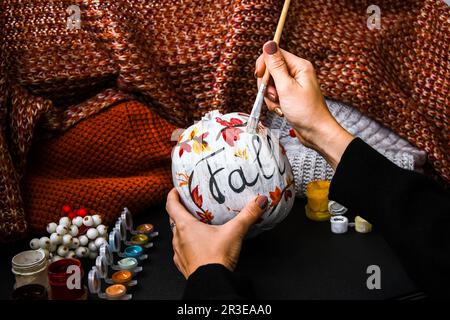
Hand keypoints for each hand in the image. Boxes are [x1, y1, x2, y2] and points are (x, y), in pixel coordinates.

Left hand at [166, 188, 267, 277]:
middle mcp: (178, 238)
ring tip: (196, 225)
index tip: (177, 190)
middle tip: (190, 205)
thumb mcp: (234, 232)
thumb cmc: (216, 258)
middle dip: (180, 211)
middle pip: (173, 219)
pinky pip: (181, 250)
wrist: (212, 283)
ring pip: (177, 235)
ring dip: (183, 228)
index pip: (171, 205)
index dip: (173, 195)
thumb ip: (248, 214)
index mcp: (185, 226)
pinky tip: (197, 245)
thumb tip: (259, 201)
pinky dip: (187, 245)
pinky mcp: (183, 264)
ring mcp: (179, 252)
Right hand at [255, 41, 353, 168]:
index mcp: (299, 66)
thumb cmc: (306, 111)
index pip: (275, 54)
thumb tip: (268, 44)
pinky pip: (275, 95)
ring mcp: (293, 85)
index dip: (264, 65)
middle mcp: (297, 73)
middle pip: (270, 70)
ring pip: (271, 84)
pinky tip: (281, 110)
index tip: (260, 77)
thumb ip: (275, 66)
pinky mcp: (290, 96)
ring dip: (270, 96)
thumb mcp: (286, 87)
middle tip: (274, 95)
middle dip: (267, 84)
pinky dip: (274, 103)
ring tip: (280, 105)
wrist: (316, 132)